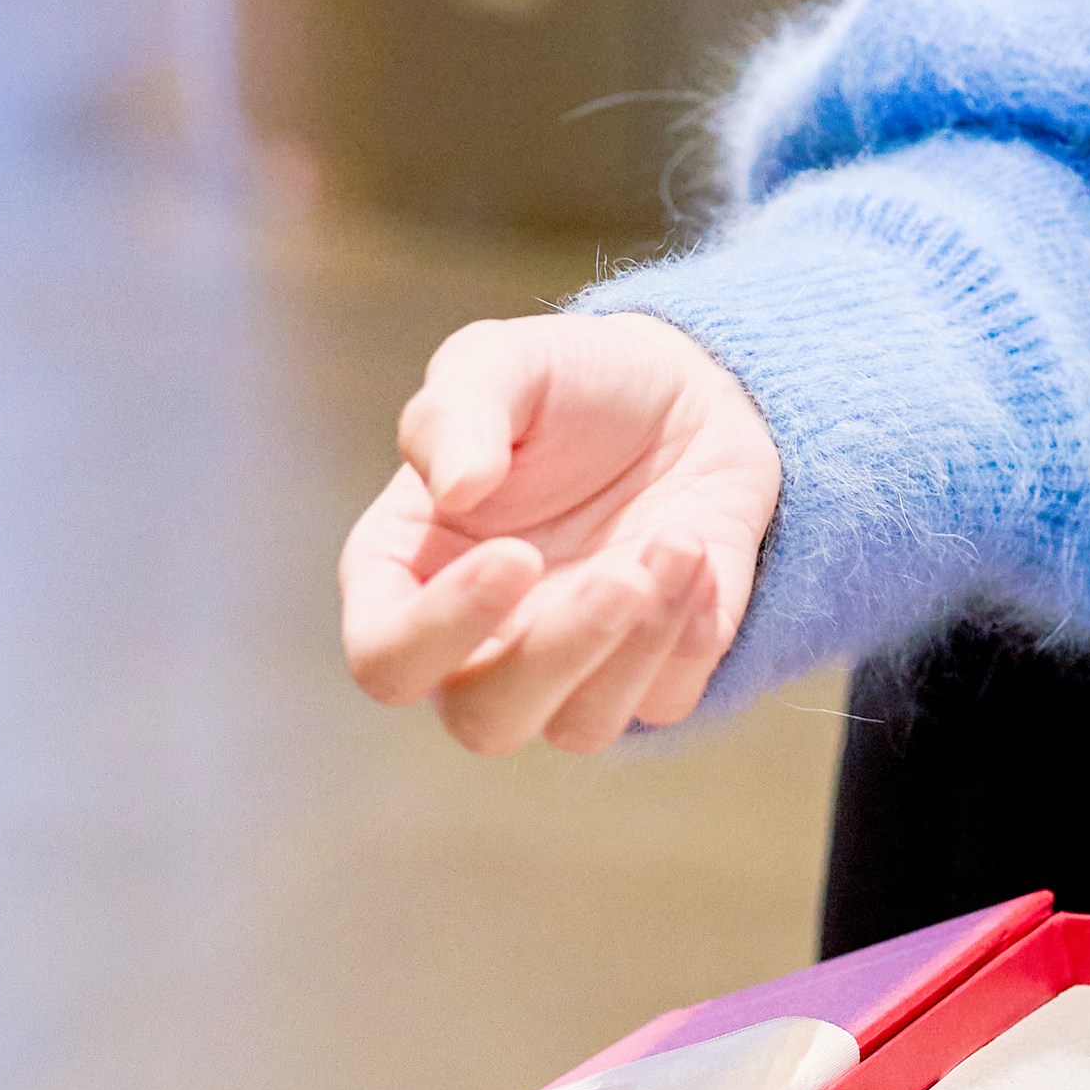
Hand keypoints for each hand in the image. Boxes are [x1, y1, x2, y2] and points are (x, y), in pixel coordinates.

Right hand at [336, 311, 780, 755]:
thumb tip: (454, 487)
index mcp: (411, 575)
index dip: (439, 630)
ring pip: (582, 726)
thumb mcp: (503, 362)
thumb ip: (457, 411)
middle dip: (560, 654)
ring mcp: (570, 665)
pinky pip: (667, 698)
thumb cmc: (567, 382)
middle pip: (485, 721)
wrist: (684, 388)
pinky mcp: (654, 666)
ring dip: (637, 645)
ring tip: (676, 542)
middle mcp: (482, 641)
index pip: (388, 658)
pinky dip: (690, 635)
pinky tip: (702, 551)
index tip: (512, 556)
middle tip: (621, 574)